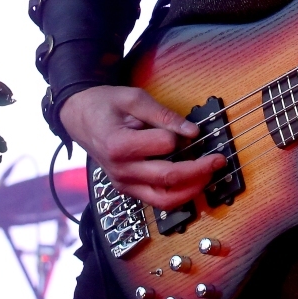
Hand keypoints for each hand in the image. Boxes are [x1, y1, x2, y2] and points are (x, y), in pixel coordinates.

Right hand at [58, 85, 225, 209]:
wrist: (79, 116)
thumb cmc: (104, 104)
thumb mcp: (134, 98)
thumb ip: (164, 115)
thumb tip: (192, 131)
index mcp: (118, 145)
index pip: (163, 145)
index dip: (180, 135)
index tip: (190, 128)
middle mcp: (120, 170)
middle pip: (167, 178)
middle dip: (199, 171)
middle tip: (219, 160)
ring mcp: (123, 183)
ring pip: (163, 199)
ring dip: (191, 190)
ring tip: (209, 175)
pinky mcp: (127, 188)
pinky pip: (155, 200)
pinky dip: (177, 195)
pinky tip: (191, 181)